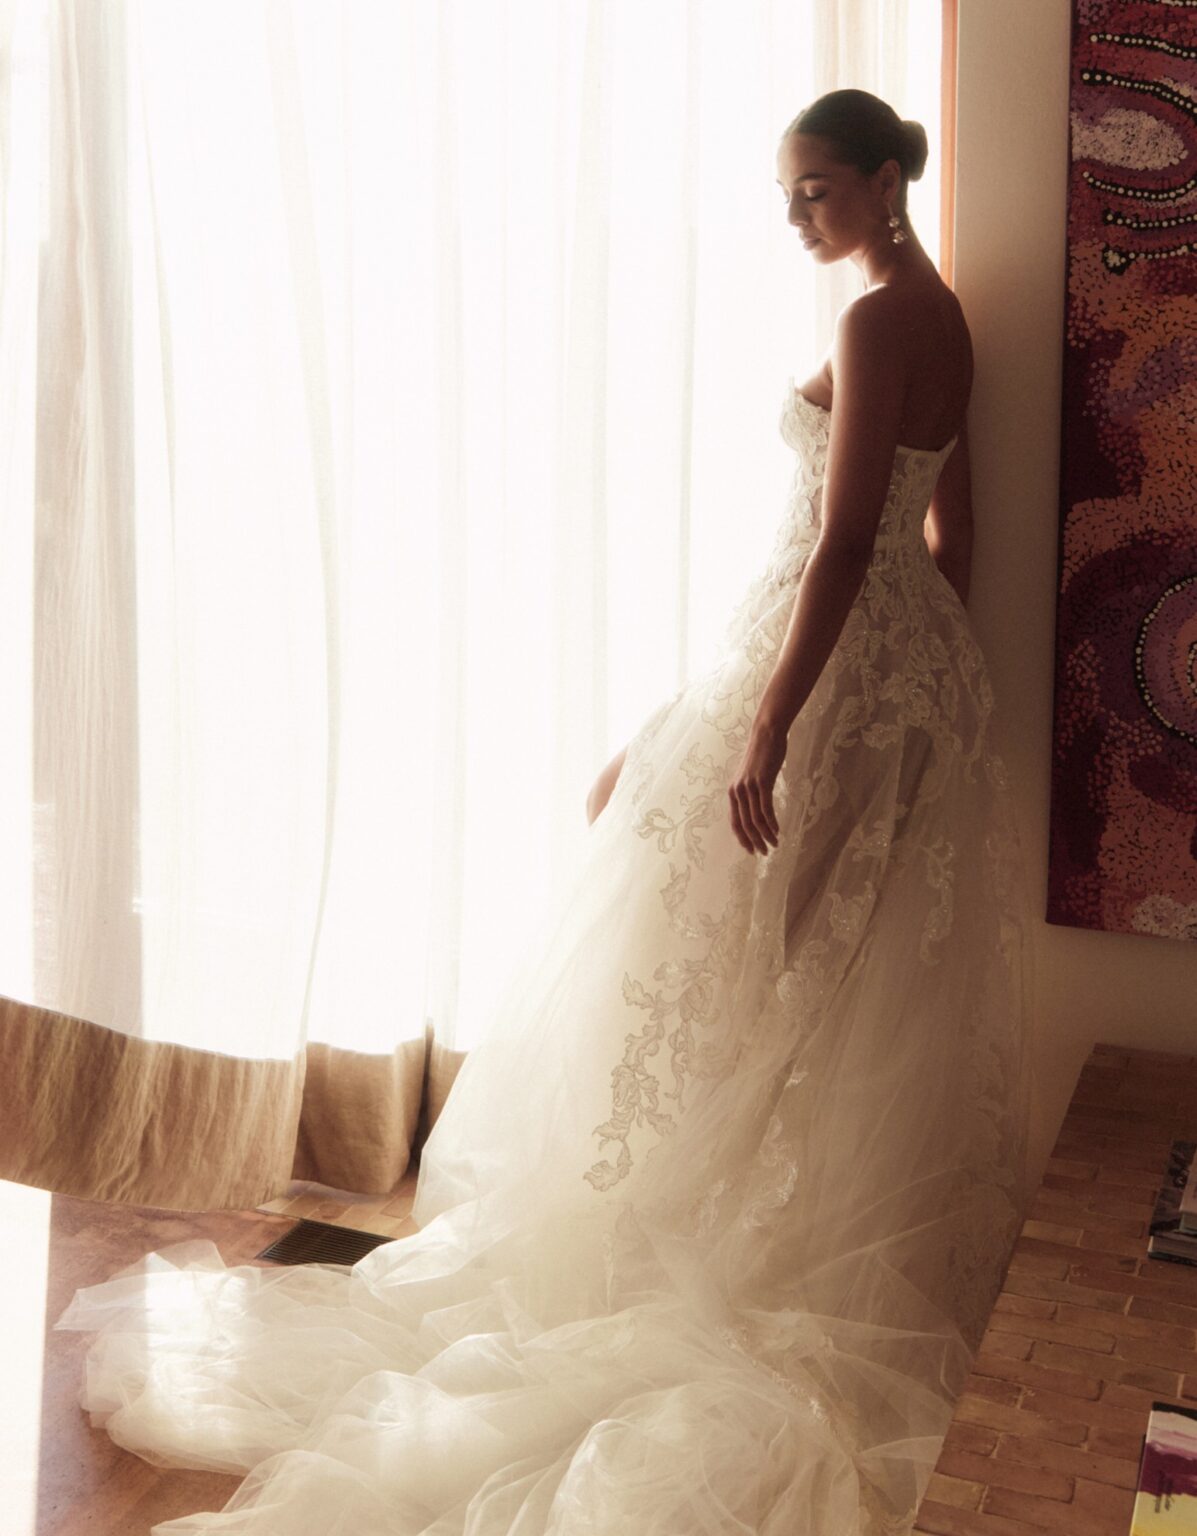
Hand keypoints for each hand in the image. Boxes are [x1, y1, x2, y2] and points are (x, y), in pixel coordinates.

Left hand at [728, 720, 785, 855]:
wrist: (766, 734)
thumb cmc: (761, 755)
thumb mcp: (750, 776)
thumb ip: (749, 792)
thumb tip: (754, 809)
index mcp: (732, 791)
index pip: (734, 822)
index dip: (742, 838)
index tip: (751, 850)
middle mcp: (738, 791)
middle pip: (745, 824)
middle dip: (755, 841)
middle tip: (765, 852)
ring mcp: (749, 786)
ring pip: (756, 819)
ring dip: (766, 834)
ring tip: (774, 843)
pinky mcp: (762, 782)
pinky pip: (766, 808)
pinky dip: (772, 822)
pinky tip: (777, 830)